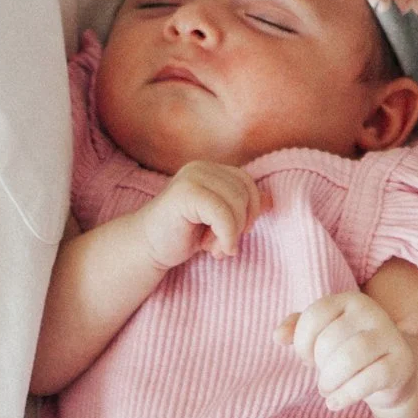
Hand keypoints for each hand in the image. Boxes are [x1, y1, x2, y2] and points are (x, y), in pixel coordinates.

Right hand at [136, 161, 263, 269]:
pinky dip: (226, 236)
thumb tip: (272, 201)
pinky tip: (214, 250)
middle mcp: (200, 167)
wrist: (146, 248)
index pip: (247, 183)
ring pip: (236, 203)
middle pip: (245, 192)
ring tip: (214, 248)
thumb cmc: (182, 235)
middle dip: (241, 224)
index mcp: (209, 169)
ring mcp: (191, 177)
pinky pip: (223, 214)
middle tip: (223, 245)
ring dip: (232, 233)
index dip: (249, 211)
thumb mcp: (218, 221)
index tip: (235, 235)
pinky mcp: (185, 193)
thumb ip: (240, 208)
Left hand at [281, 291, 416, 413]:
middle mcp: (372, 312)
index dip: (302, 342)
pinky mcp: (402, 363)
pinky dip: (344, 396)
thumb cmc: (350, 351)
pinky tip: (335, 403)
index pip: (315, 315)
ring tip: (327, 390)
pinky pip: (368, 380)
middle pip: (330, 340)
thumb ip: (298, 329)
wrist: (394, 372)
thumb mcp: (324, 335)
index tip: (307, 358)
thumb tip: (278, 336)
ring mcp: (390, 336)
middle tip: (323, 378)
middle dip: (319, 365)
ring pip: (350, 358)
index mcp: (351, 300)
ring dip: (330, 381)